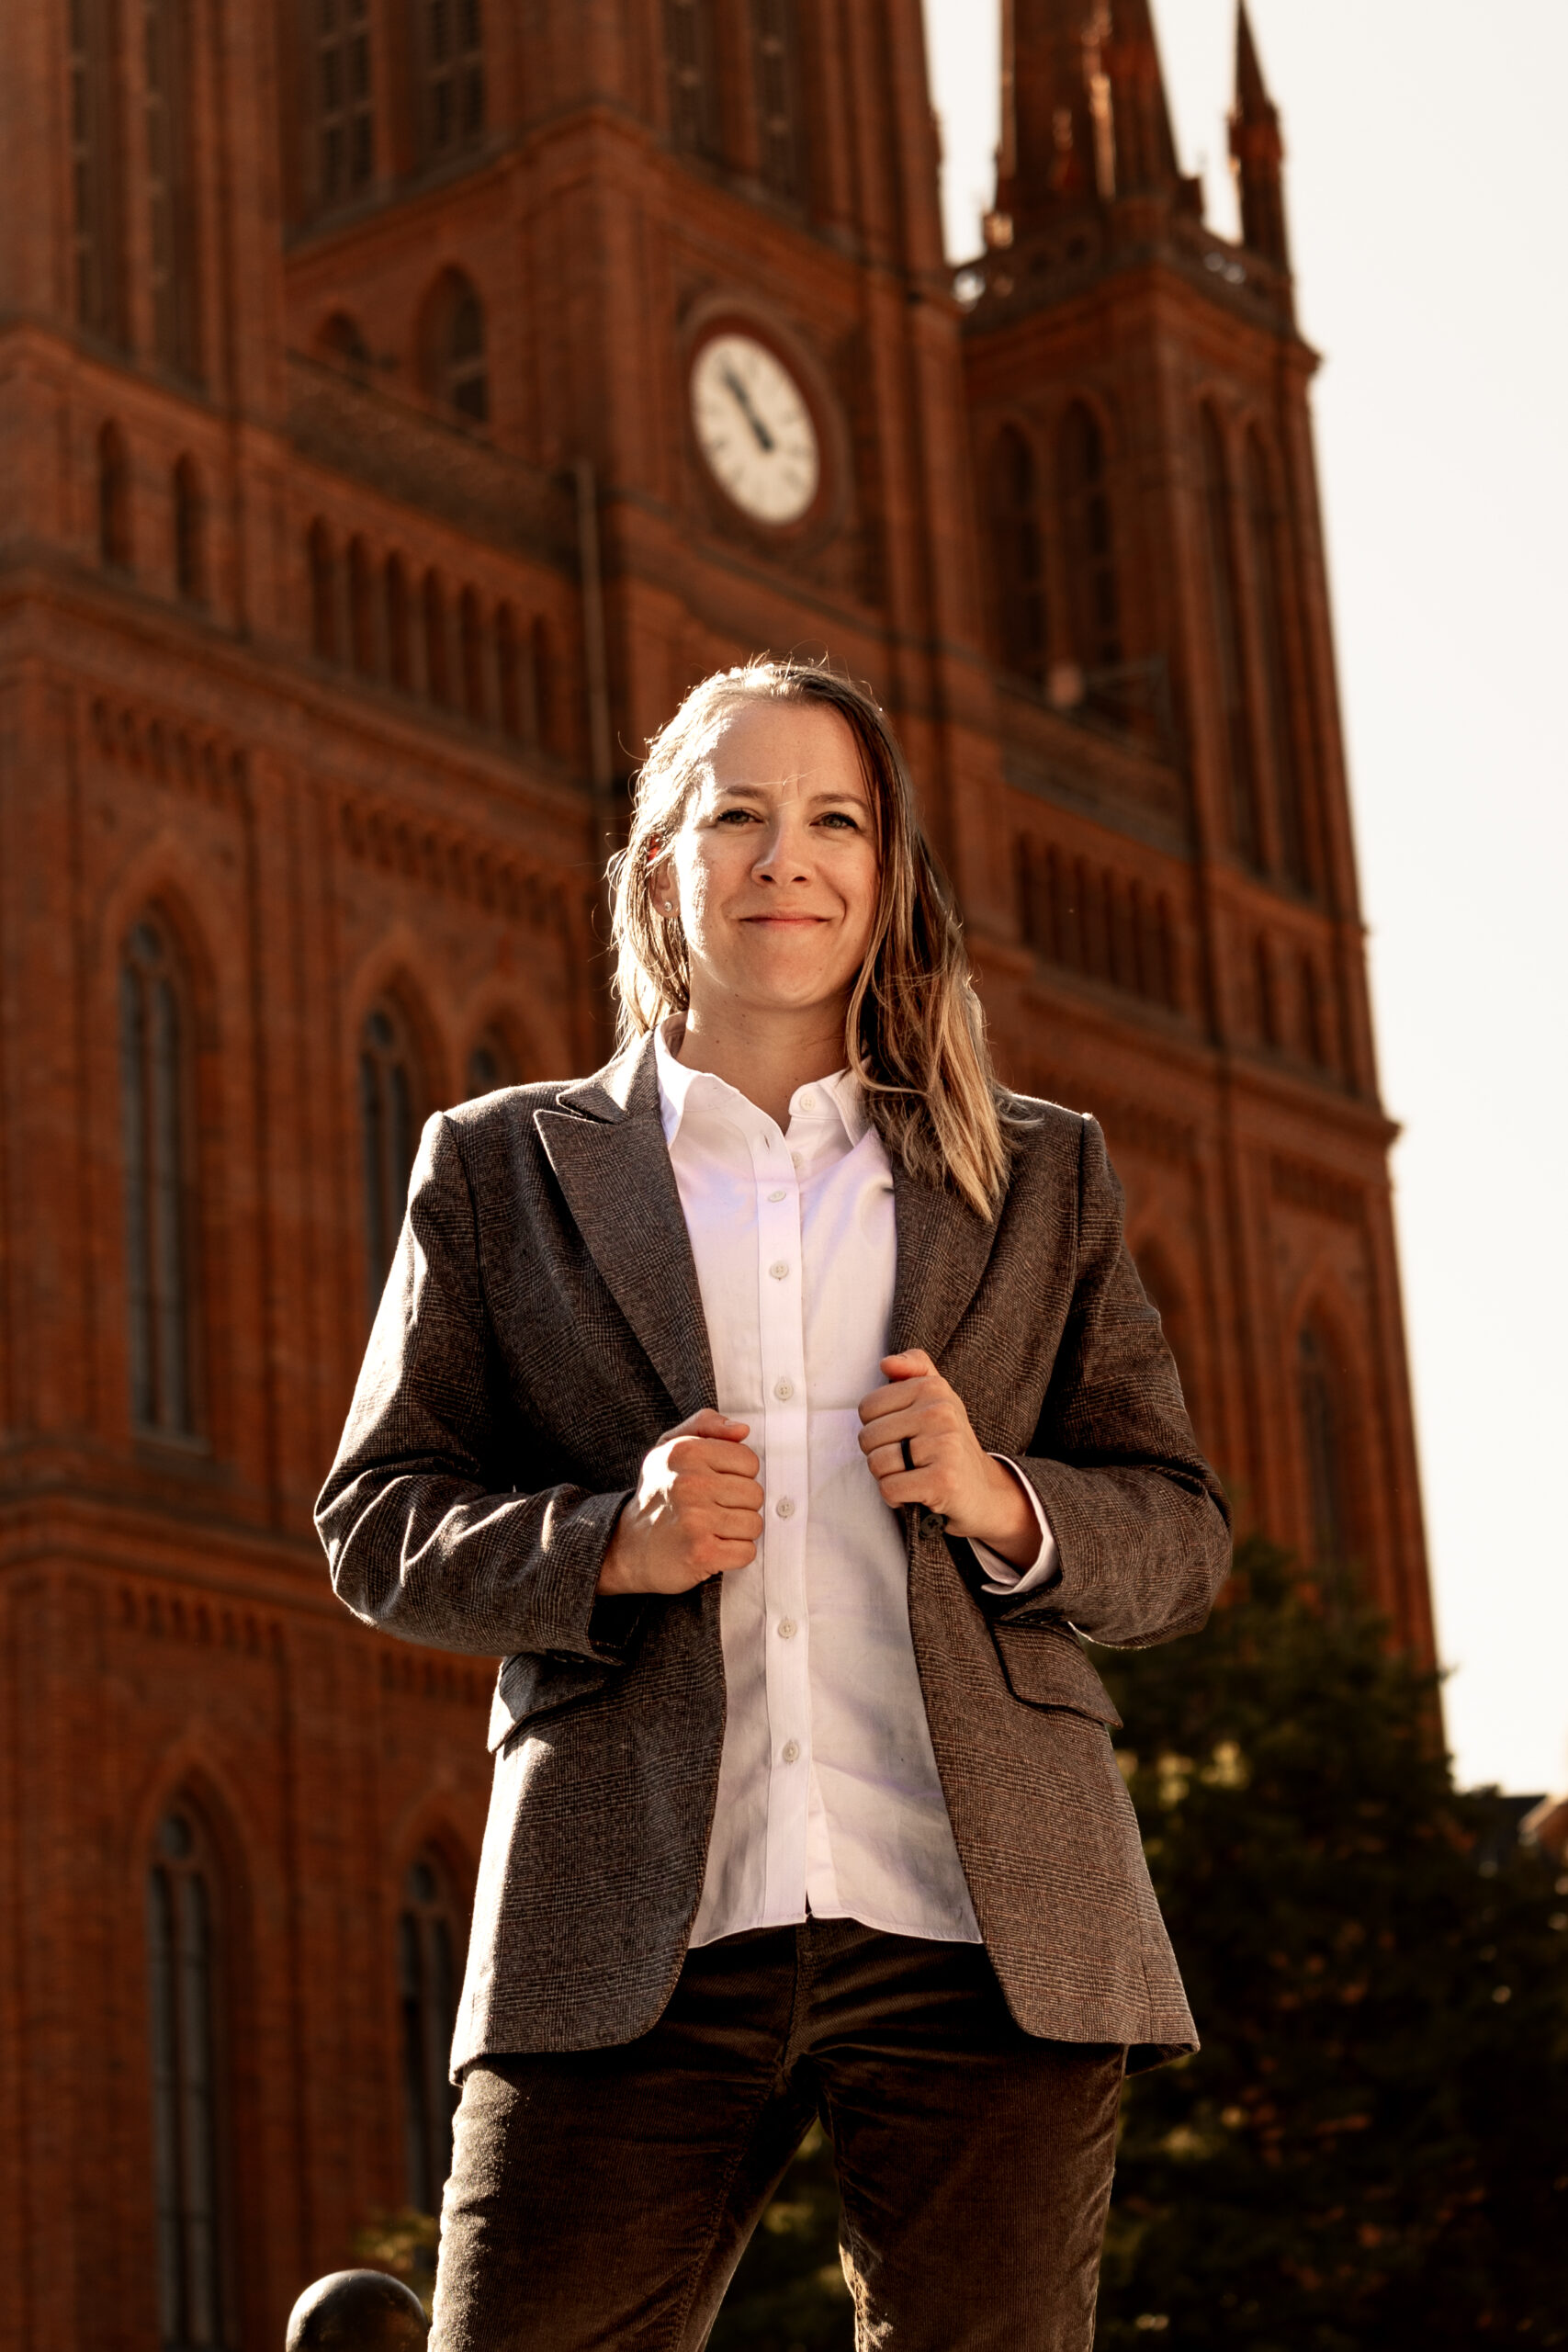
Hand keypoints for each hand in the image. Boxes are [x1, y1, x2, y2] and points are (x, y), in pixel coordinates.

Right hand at [597, 1409, 763, 1594]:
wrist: (628, 1547)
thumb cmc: (659, 1494)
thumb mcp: (671, 1447)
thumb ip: (706, 1425)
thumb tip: (742, 1430)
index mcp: (685, 1452)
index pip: (749, 1461)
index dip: (737, 1475)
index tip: (715, 1484)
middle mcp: (690, 1484)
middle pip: (754, 1494)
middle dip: (739, 1505)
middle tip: (711, 1510)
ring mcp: (696, 1520)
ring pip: (754, 1524)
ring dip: (737, 1532)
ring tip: (710, 1530)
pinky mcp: (702, 1553)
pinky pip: (746, 1552)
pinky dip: (734, 1555)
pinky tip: (711, 1549)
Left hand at [857, 1350, 1038, 1567]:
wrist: (984, 1489)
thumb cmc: (948, 1442)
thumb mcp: (937, 1397)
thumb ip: (914, 1367)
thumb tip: (886, 1363)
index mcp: (933, 1387)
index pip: (867, 1408)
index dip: (877, 1428)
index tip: (903, 1436)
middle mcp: (941, 1411)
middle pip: (868, 1436)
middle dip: (880, 1454)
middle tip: (908, 1460)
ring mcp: (945, 1445)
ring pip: (876, 1463)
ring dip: (888, 1477)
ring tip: (912, 1475)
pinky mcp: (943, 1480)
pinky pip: (889, 1488)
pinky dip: (895, 1498)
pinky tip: (916, 1493)